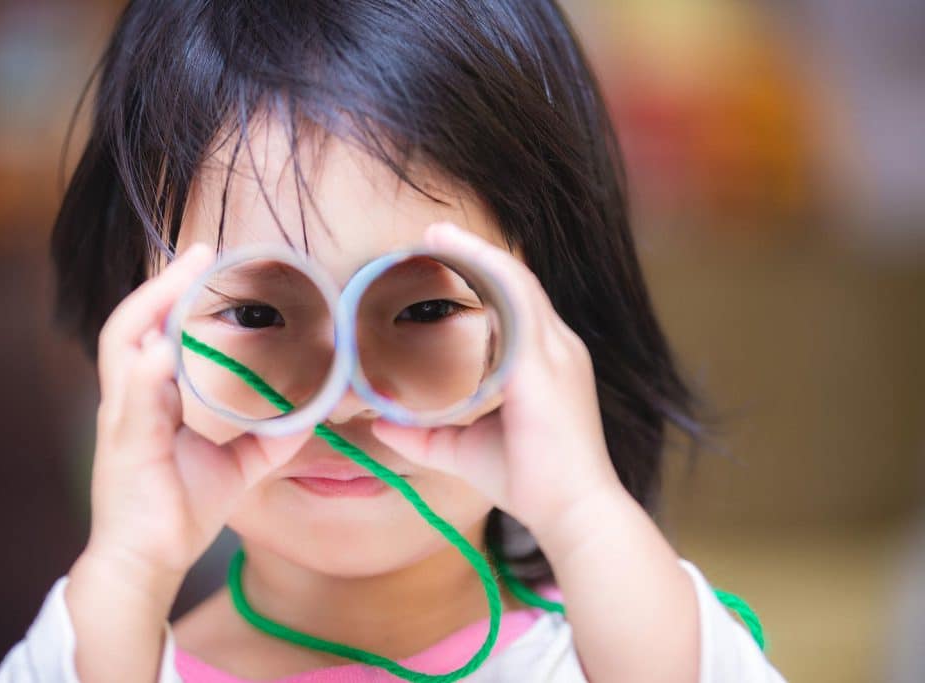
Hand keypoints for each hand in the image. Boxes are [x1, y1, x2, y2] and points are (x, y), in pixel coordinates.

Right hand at [79, 243, 310, 588]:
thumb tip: (311, 414)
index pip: (156, 329)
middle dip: (164, 282)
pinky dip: (148, 372)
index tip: (210, 260)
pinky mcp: (127, 448)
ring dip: (152, 305)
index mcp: (150, 396)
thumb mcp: (237, 466)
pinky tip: (165, 349)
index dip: (176, 293)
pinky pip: (133, 401)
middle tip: (203, 250)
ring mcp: (123, 420)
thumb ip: (269, 438)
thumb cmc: (180, 509)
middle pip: (134, 322)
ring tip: (185, 273)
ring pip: (123, 346)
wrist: (145, 562)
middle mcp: (129, 398)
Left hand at [370, 222, 623, 535]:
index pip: (514, 302)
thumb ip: (424, 434)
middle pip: (515, 281)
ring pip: (517, 284)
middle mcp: (556, 347)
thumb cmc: (529, 481)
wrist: (573, 511)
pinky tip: (462, 264)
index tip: (441, 257)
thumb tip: (381, 424)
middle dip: (474, 254)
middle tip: (430, 235)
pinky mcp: (546, 368)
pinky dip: (491, 281)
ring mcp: (556, 353)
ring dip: (477, 256)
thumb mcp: (464, 449)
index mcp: (545, 361)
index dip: (481, 274)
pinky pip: (520, 307)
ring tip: (438, 237)